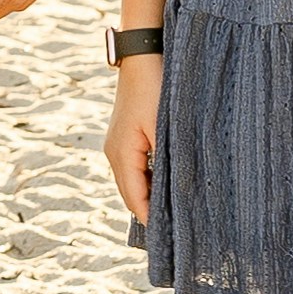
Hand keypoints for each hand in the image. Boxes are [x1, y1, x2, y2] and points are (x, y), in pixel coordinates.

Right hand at [102, 48, 159, 229]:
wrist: (143, 55)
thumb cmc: (156, 88)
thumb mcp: (165, 126)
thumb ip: (167, 161)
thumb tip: (176, 194)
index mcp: (122, 155)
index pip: (136, 200)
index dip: (153, 220)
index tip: (174, 238)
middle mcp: (114, 153)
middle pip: (131, 195)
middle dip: (151, 213)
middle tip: (178, 230)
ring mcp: (117, 144)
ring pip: (133, 182)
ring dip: (151, 196)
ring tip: (176, 210)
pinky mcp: (124, 135)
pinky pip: (135, 168)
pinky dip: (149, 180)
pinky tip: (168, 182)